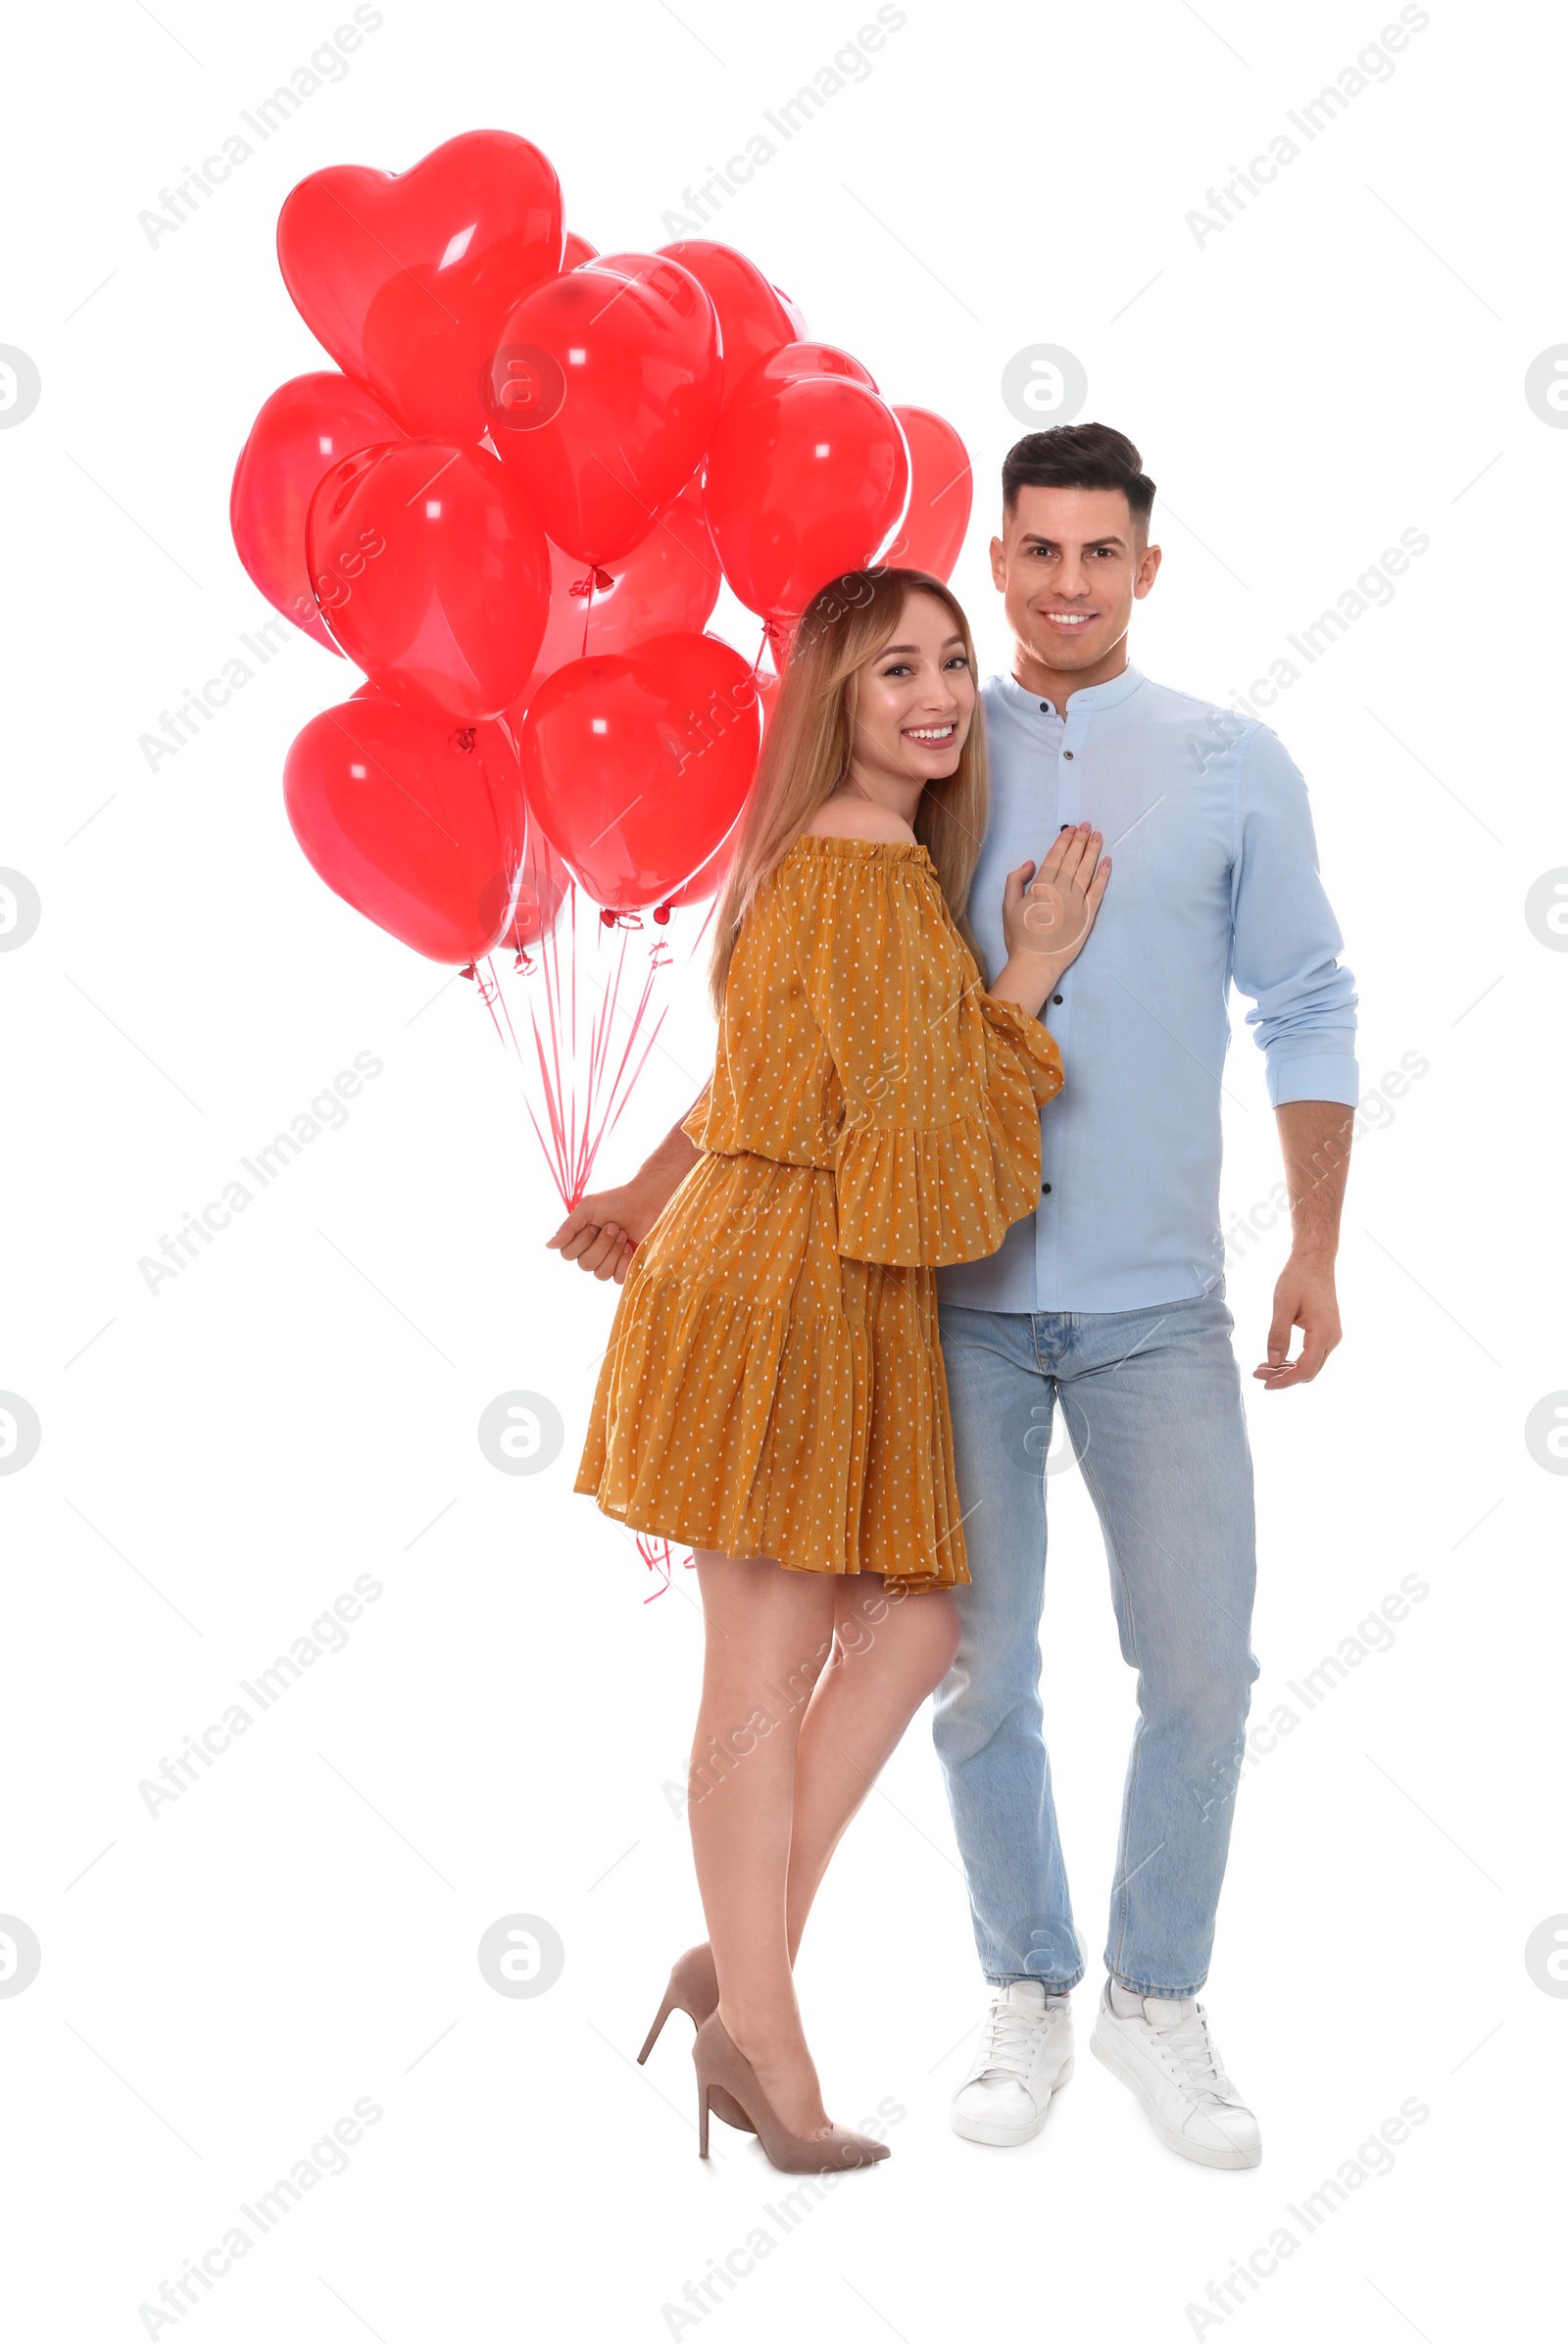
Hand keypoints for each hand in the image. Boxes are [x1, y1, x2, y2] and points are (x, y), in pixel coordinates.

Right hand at [547, 1177, 662, 1283]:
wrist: (646, 1202)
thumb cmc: (617, 1202)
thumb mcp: (588, 1208)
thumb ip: (568, 1227)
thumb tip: (548, 1246)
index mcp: (578, 1240)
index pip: (567, 1255)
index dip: (582, 1241)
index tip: (594, 1224)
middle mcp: (590, 1253)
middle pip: (585, 1264)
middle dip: (602, 1243)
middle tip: (614, 1226)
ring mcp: (608, 1262)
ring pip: (600, 1274)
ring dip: (613, 1251)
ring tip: (623, 1234)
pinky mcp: (625, 1268)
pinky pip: (617, 1278)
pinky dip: (624, 1262)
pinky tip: (630, 1247)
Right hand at [1001, 821, 1110, 984]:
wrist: (1036, 963)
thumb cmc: (1020, 938)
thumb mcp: (1007, 907)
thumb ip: (1015, 880)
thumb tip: (1030, 863)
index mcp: (1041, 887)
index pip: (1055, 858)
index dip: (1064, 841)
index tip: (1071, 829)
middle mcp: (1060, 891)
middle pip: (1072, 860)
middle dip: (1080, 841)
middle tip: (1088, 826)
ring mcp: (1076, 903)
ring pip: (1086, 871)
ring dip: (1093, 851)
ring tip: (1098, 836)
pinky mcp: (1088, 916)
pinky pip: (1098, 891)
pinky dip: (1104, 875)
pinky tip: (1107, 862)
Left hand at [1255, 1253, 1342, 1388]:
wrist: (1315, 1261)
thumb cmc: (1298, 1278)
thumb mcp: (1282, 1305)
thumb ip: (1278, 1335)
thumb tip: (1273, 1362)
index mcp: (1323, 1333)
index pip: (1305, 1369)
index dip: (1285, 1380)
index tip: (1265, 1384)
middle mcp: (1332, 1338)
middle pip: (1309, 1371)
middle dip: (1284, 1377)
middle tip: (1257, 1374)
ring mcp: (1332, 1336)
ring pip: (1311, 1365)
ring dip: (1288, 1370)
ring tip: (1263, 1368)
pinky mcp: (1327, 1332)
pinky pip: (1312, 1355)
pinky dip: (1295, 1361)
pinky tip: (1276, 1359)